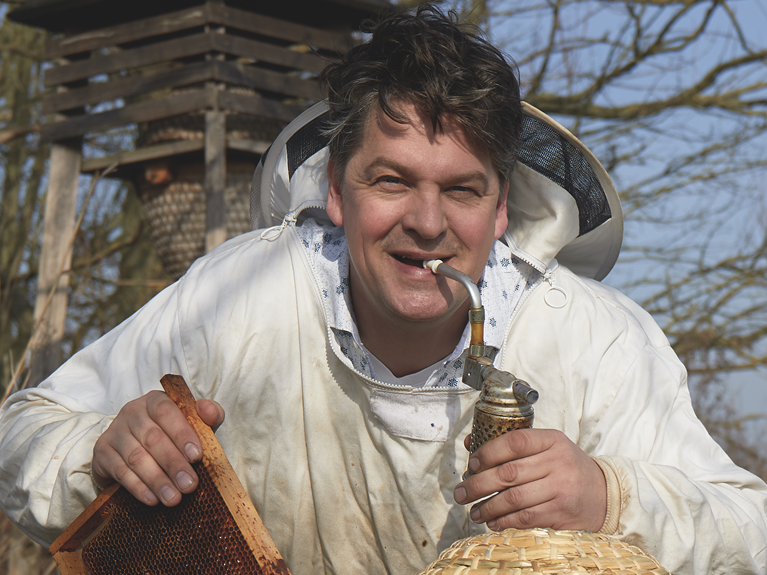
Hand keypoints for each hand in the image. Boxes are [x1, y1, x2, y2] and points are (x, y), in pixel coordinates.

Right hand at [92, 391, 224, 506]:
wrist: (129, 448)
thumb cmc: (169, 434)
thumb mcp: (190, 422)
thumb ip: (206, 415)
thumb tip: (210, 411)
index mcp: (155, 400)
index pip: (166, 411)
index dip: (182, 433)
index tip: (197, 456)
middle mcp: (132, 412)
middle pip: (152, 438)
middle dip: (173, 464)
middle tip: (189, 485)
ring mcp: (115, 432)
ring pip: (136, 457)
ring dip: (157, 480)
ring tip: (173, 498)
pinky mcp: (102, 452)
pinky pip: (120, 471)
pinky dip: (138, 487)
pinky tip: (152, 499)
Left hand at [453, 429, 605, 531]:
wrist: (604, 493)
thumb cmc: (566, 467)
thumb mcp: (547, 448)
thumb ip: (512, 445)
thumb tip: (470, 443)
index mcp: (552, 439)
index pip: (515, 441)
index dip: (489, 452)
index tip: (472, 463)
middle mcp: (558, 461)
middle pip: (508, 473)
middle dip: (478, 484)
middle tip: (461, 492)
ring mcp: (561, 487)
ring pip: (514, 498)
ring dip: (488, 507)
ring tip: (473, 511)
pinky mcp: (561, 511)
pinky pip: (525, 516)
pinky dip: (504, 520)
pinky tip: (492, 521)